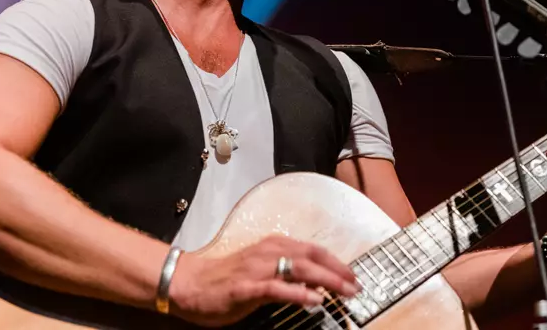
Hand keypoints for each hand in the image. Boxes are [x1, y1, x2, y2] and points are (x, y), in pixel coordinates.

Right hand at [168, 235, 359, 326]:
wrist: (189, 283)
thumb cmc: (225, 279)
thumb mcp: (261, 270)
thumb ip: (287, 273)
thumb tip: (316, 282)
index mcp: (273, 246)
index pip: (313, 249)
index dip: (337, 262)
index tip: (354, 276)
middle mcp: (268, 252)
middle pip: (312, 256)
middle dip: (338, 270)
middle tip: (358, 286)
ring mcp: (257, 268)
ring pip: (299, 268)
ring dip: (326, 279)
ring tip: (345, 292)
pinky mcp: (246, 287)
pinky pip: (277, 288)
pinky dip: (298, 293)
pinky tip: (314, 300)